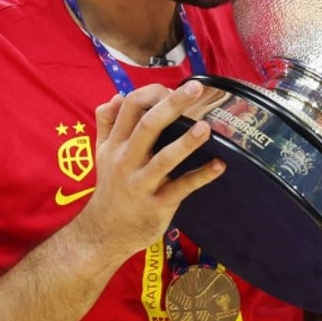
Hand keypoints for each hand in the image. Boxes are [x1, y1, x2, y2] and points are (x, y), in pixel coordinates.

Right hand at [71, 82, 225, 263]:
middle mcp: (126, 160)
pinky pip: (181, 188)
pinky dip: (200, 176)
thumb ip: (107, 123)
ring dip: (186, 142)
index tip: (172, 88)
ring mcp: (142, 183)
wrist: (104, 233)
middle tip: (196, 88)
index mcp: (115, 144)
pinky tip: (219, 165)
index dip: (151, 93)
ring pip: (164, 159)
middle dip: (171, 105)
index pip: (128, 108)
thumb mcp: (102, 153)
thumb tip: (115, 96)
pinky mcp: (157, 204)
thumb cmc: (111, 187)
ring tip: (206, 127)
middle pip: (147, 126)